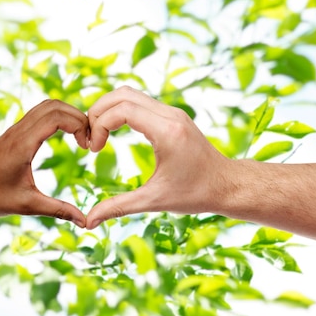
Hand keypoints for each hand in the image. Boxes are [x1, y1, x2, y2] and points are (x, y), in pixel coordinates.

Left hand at [0, 99, 89, 226]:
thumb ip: (58, 210)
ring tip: (81, 137)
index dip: (78, 125)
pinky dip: (58, 118)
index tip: (87, 146)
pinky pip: (40, 114)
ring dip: (68, 115)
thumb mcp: (27, 206)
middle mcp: (19, 131)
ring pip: (47, 106)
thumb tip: (84, 222)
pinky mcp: (15, 132)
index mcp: (23, 145)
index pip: (56, 117)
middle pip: (55, 105)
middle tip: (89, 140)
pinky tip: (66, 137)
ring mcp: (16, 129)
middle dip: (78, 117)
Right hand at [86, 86, 230, 228]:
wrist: (226, 185)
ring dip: (108, 109)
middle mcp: (170, 115)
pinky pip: (139, 102)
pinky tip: (112, 133)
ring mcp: (172, 112)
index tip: (94, 149)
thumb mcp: (154, 201)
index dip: (99, 125)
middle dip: (98, 112)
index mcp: (167, 131)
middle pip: (122, 94)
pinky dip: (120, 111)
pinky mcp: (172, 116)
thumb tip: (88, 221)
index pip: (122, 110)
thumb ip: (119, 207)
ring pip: (129, 94)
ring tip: (98, 135)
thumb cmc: (195, 194)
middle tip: (90, 139)